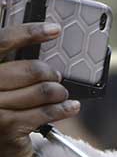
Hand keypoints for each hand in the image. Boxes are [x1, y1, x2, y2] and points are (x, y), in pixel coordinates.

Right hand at [0, 22, 80, 156]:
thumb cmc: (2, 114)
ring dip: (58, 92)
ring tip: (62, 94)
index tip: (54, 29)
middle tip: (57, 77)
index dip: (28, 32)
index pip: (0, 41)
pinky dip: (63, 109)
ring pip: (41, 91)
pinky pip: (45, 112)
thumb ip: (12, 68)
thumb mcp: (3, 87)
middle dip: (49, 73)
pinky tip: (70, 107)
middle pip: (28, 69)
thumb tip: (42, 44)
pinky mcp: (5, 126)